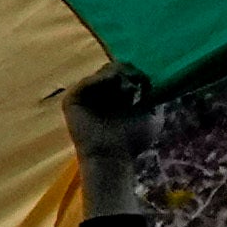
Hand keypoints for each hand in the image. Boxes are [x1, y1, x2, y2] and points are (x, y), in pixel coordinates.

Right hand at [59, 66, 159, 184]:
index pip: (125, 75)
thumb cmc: (132, 141)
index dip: (135, 72)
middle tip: (136, 80)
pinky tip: (112, 81)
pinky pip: (86, 82)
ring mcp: (86, 97)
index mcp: (119, 99)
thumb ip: (154, 99)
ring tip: (127, 88)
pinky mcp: (72, 100)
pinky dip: (99, 79)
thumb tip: (152, 80)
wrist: (112, 156)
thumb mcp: (153, 117)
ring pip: (101, 72)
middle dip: (127, 72)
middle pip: (113, 69)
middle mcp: (102, 96)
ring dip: (116, 75)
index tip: (145, 77)